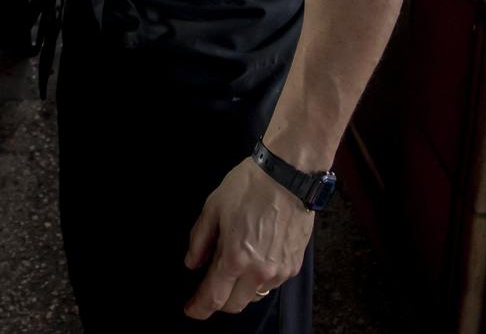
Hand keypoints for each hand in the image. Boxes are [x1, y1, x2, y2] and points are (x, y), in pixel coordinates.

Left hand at [182, 158, 313, 318]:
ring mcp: (279, 271)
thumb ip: (200, 240)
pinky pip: (272, 284)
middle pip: (234, 305)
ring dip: (240, 292)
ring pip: (254, 297)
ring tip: (234, 270)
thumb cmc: (249, 187)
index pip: (214, 297)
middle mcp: (259, 272)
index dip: (199, 308)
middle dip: (218, 302)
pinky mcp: (294, 265)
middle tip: (210, 287)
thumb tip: (192, 263)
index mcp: (235, 258)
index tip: (191, 310)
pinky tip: (254, 261)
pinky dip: (258, 280)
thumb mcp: (213, 208)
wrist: (289, 175)